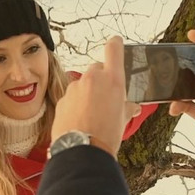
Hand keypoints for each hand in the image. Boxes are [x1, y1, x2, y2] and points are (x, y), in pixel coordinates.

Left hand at [51, 36, 141, 156]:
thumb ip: (126, 107)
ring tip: (92, 114)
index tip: (116, 43)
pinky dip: (76, 104)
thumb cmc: (106, 136)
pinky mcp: (62, 99)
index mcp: (112, 79)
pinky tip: (80, 120)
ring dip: (88, 93)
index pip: (113, 49)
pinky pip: (72, 97)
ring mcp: (75, 88)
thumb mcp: (123, 119)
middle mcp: (92, 78)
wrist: (82, 151)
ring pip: (83, 84)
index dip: (115, 44)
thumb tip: (131, 106)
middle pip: (97, 69)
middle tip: (106, 98)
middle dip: (101, 79)